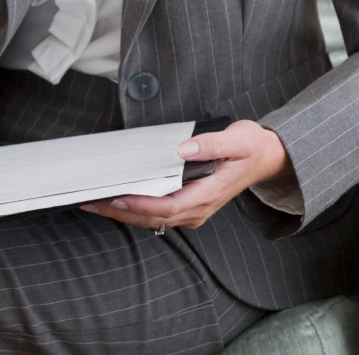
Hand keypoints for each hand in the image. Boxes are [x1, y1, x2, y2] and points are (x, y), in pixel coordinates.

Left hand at [81, 120, 294, 231]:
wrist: (265, 158)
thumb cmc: (250, 148)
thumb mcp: (238, 139)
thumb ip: (212, 144)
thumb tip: (184, 149)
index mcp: (210, 193)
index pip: (169, 206)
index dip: (141, 205)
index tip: (117, 198)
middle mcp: (201, 207)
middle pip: (156, 217)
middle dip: (123, 212)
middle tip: (93, 203)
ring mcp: (195, 209)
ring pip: (155, 219)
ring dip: (126, 214)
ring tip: (97, 205)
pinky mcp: (190, 205)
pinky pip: (160, 214)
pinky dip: (137, 211)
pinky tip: (119, 203)